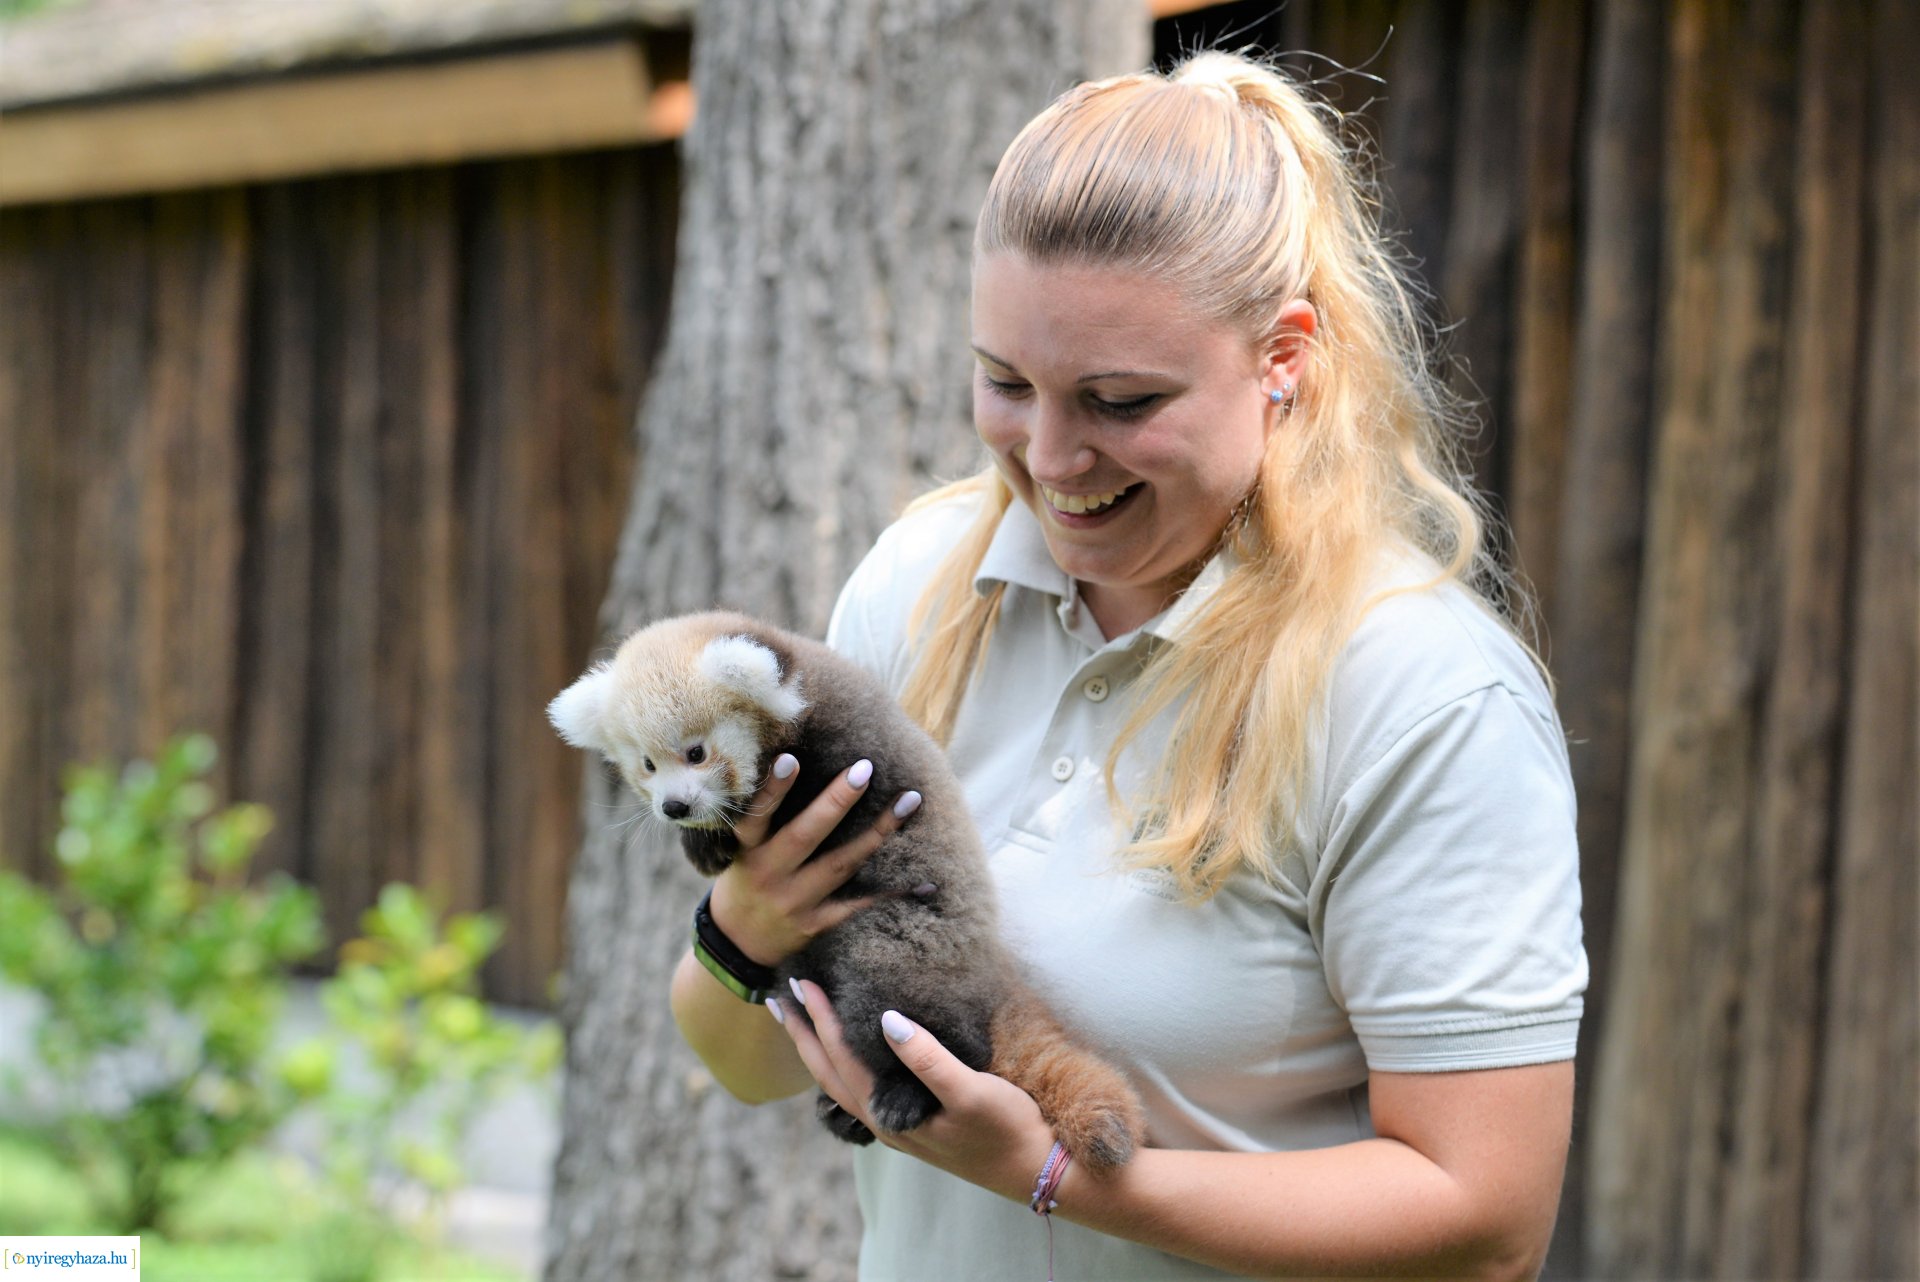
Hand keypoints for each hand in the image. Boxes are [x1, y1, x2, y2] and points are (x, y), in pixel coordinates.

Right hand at [707, 756, 920, 966]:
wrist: (738, 944)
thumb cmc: (744, 880)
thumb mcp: (741, 850)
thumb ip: (766, 820)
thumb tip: (797, 760)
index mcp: (749, 851)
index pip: (756, 816)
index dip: (772, 790)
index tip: (791, 758)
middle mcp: (771, 874)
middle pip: (805, 835)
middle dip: (836, 802)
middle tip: (865, 769)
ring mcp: (796, 901)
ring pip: (842, 864)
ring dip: (877, 832)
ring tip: (908, 801)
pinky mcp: (817, 923)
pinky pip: (859, 904)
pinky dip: (890, 891)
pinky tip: (924, 879)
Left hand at [773, 978, 1057, 1202]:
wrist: (1034, 1170)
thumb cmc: (1006, 1129)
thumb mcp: (970, 1090)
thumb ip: (927, 1058)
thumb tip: (886, 1020)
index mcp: (889, 1114)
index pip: (842, 1058)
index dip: (821, 1020)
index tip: (803, 983)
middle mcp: (883, 1122)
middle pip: (828, 1074)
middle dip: (803, 1036)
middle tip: (778, 999)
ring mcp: (896, 1125)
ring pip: (841, 1084)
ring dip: (817, 1052)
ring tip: (800, 1023)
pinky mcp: (912, 1122)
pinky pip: (861, 1090)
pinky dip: (843, 1066)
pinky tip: (849, 1054)